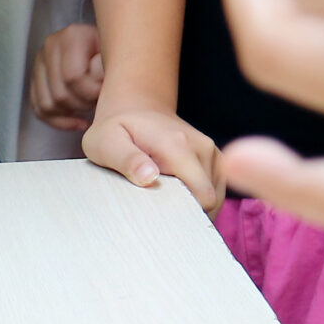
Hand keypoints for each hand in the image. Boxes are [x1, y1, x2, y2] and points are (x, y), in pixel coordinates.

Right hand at [29, 21, 104, 130]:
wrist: (107, 49)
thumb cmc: (114, 55)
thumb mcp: (116, 56)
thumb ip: (107, 68)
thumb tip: (97, 75)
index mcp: (72, 36)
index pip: (72, 77)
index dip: (91, 93)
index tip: (106, 92)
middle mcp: (51, 45)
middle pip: (59, 94)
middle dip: (83, 105)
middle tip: (99, 101)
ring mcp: (41, 62)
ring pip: (47, 105)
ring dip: (71, 114)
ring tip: (89, 106)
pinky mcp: (37, 78)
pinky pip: (40, 109)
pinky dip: (59, 122)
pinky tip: (78, 122)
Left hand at [83, 107, 221, 209]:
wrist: (136, 108)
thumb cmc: (117, 130)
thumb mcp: (107, 142)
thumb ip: (126, 159)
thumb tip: (149, 177)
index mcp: (179, 146)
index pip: (202, 198)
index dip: (183, 214)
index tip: (160, 215)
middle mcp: (203, 148)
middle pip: (209, 201)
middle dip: (186, 211)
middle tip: (156, 204)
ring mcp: (212, 153)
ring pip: (213, 198)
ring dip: (192, 204)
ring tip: (164, 192)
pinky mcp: (215, 160)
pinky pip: (214, 191)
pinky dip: (197, 198)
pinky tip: (175, 191)